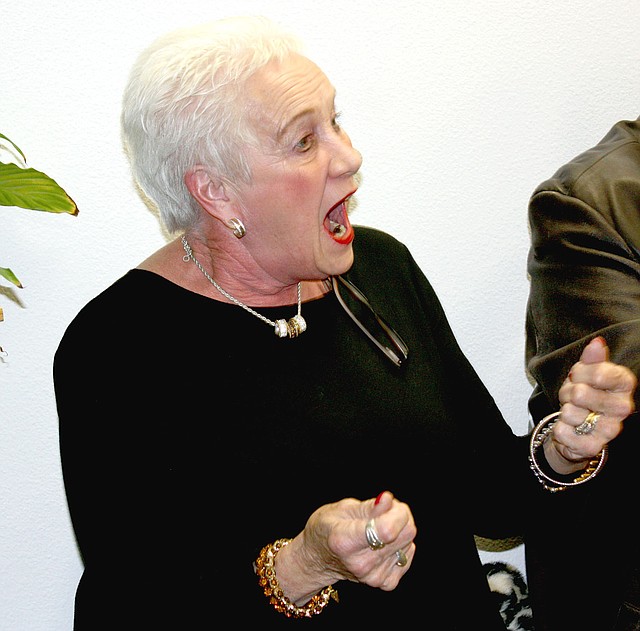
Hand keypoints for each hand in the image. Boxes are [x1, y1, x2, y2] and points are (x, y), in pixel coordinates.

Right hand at [274, 491, 415, 603]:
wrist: (317, 559)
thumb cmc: (326, 528)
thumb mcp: (341, 508)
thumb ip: (368, 506)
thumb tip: (388, 500)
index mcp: (345, 541)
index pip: (386, 530)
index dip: (396, 512)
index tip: (388, 503)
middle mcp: (360, 563)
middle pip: (405, 534)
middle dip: (400, 514)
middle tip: (384, 510)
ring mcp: (373, 576)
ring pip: (409, 543)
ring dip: (400, 530)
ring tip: (379, 526)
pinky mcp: (383, 583)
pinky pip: (407, 557)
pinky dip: (401, 546)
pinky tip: (385, 543)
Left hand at [545, 336, 636, 472]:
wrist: (578, 427)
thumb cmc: (585, 395)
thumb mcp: (586, 372)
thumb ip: (592, 358)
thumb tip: (597, 343)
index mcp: (624, 386)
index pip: (598, 372)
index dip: (580, 373)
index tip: (580, 376)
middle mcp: (622, 409)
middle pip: (580, 393)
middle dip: (568, 392)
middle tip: (573, 396)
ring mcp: (609, 430)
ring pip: (569, 412)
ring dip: (563, 410)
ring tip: (572, 411)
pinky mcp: (592, 447)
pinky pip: (563, 431)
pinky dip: (559, 428)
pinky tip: (570, 428)